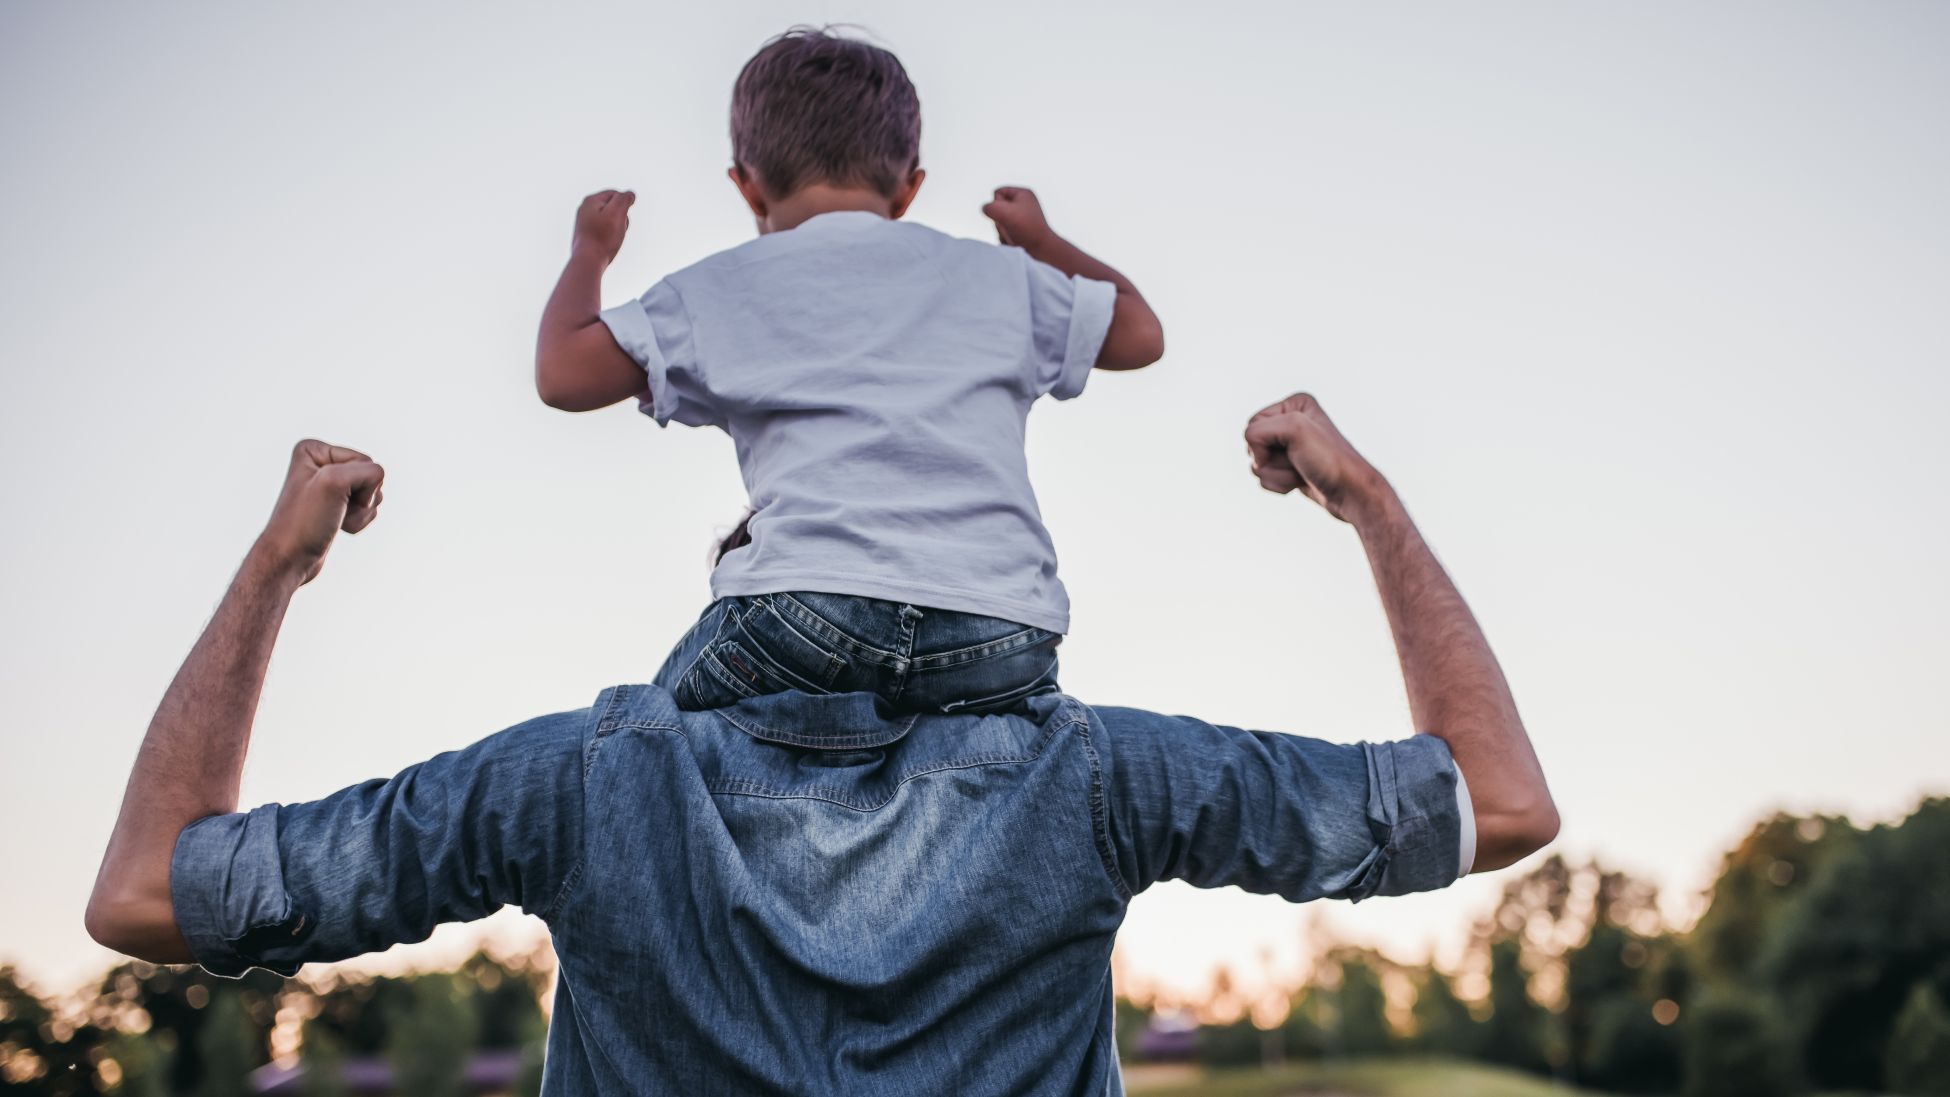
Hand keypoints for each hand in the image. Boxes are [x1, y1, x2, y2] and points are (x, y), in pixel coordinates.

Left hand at [252, 440, 384, 585]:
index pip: (365, 460)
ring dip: (361, 512)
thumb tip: (379, 483)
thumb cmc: (304, 522)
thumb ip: (368, 471)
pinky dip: (359, 521)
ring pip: (372, 493)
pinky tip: (339, 526)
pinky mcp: (336, 504)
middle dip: (362, 499)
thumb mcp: (334, 483)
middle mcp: (320, 463)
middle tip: (335, 511)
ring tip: (335, 520)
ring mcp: (329, 485)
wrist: (290, 558)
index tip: (331, 499)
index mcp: (313, 450)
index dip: (357, 484)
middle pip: (370, 476)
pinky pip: (367, 507)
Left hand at [572, 189, 634, 264]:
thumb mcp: (617, 213)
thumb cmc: (602, 238)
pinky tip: (606, 245)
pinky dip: (608, 237)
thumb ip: (624, 199)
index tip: (621, 220)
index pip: (616, 194)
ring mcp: (583, 222)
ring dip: (616, 229)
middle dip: (620, 218)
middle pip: (613, 208)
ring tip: (611, 239)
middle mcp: (584, 209)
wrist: (588, 261)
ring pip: (609, 221)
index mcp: (590, 200)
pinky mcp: (585, 235)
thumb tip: (630, 195)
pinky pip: (603, 231)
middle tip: (616, 230)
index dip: (624, 207)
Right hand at [982, 186, 1053, 249]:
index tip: (1008, 213)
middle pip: (998, 208)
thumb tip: (986, 211)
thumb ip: (989, 207)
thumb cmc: (1027, 229)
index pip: (998, 192)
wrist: (1042, 250)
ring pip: (1000, 222)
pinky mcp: (1021, 231)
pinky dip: (1007, 238)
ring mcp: (1022, 219)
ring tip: (1014, 235)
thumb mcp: (1003, 211)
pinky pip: (1005, 232)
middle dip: (999, 220)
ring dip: (1002, 230)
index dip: (997, 204)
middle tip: (1011, 226)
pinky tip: (1016, 241)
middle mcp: (1024, 205)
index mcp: (1023, 194)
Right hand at [1244, 393, 1387, 522]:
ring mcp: (1290, 446)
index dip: (1264, 444)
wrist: (1351, 493)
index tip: (1293, 449)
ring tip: (1301, 473)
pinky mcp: (1290, 466)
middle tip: (1299, 462)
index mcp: (1295, 404)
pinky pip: (1265, 477)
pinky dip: (1278, 484)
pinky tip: (1299, 482)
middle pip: (1252, 446)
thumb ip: (1258, 431)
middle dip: (1271, 461)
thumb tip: (1254, 458)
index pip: (1253, 425)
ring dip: (1276, 475)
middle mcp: (1292, 421)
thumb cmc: (1329, 461)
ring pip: (1257, 465)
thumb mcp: (1294, 430)